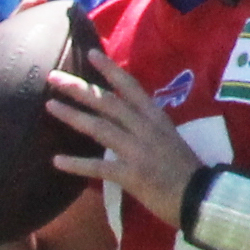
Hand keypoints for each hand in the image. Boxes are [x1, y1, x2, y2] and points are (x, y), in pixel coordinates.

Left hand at [44, 46, 204, 224]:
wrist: (199, 196)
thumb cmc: (183, 169)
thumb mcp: (167, 137)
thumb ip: (144, 125)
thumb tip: (120, 114)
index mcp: (156, 117)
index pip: (131, 87)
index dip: (110, 69)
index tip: (90, 53)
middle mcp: (146, 129)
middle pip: (108, 102)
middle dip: (80, 89)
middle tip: (53, 77)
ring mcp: (138, 151)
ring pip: (100, 128)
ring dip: (73, 116)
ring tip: (49, 106)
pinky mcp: (131, 175)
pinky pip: (98, 167)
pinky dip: (77, 164)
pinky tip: (56, 161)